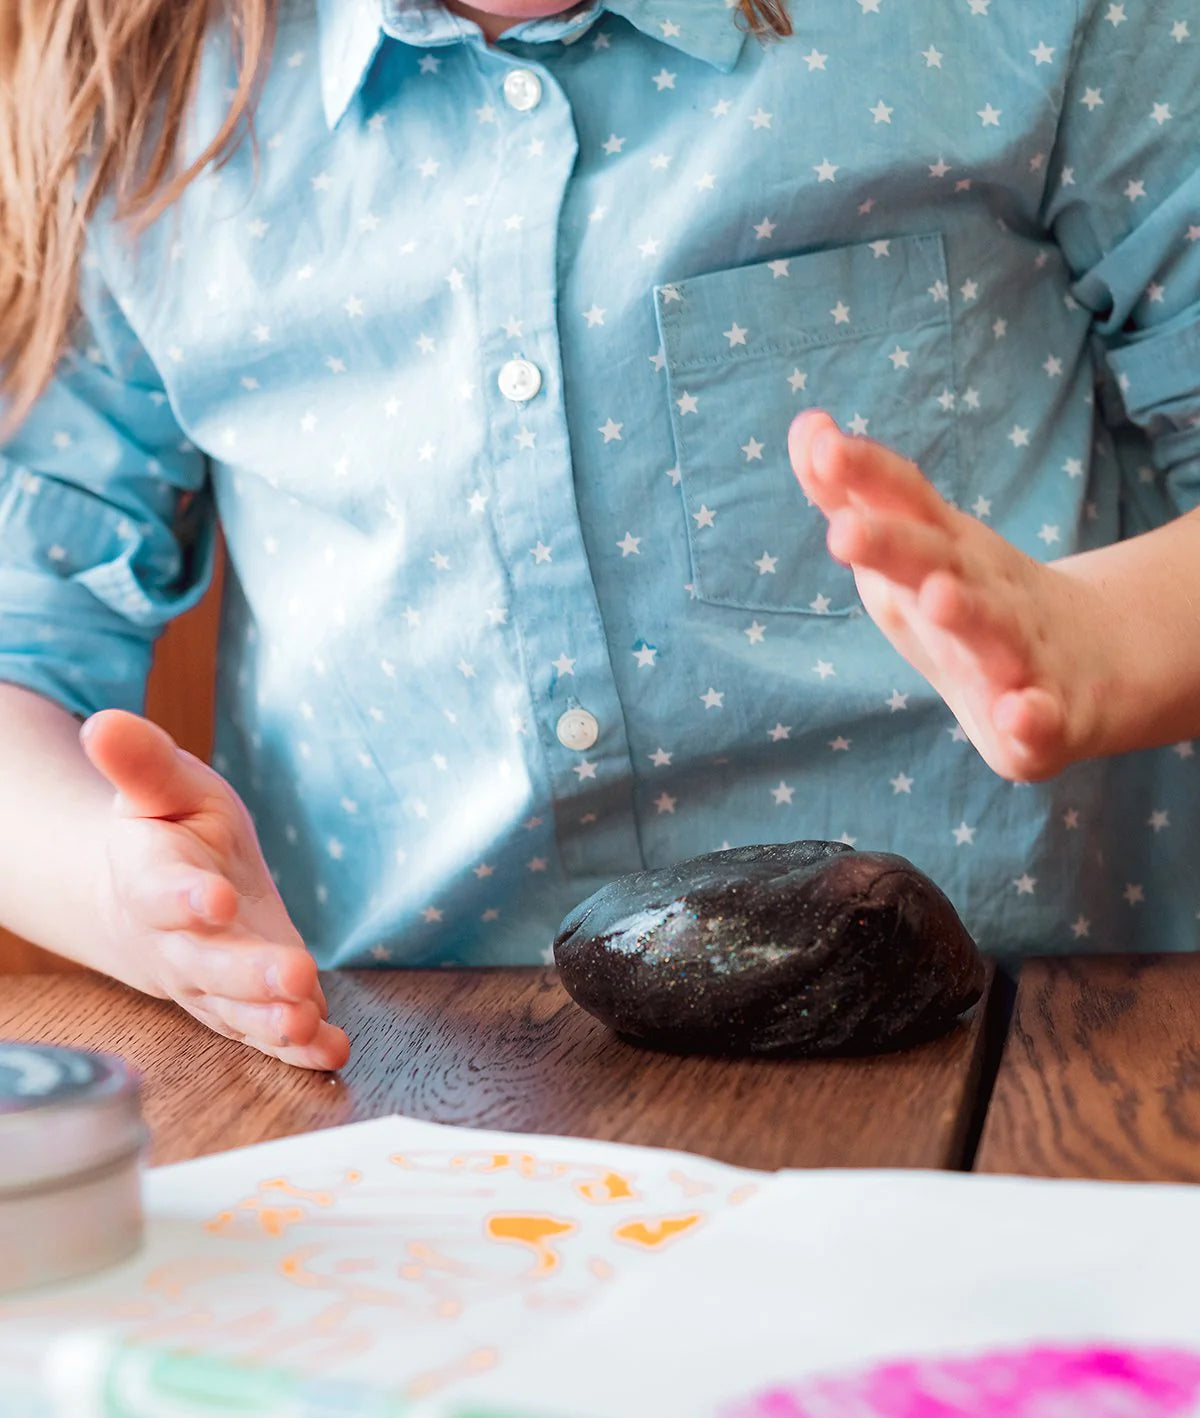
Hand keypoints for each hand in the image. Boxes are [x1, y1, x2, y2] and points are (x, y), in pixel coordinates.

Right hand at [80, 709, 349, 1068]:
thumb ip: (140, 762)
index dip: (185, 897)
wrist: (158, 892)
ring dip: (273, 1020)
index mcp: (149, 879)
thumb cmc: (167, 828)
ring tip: (308, 1022)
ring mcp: (210, 982)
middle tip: (292, 975)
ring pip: (237, 1008)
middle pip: (206, 964)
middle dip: (248, 973)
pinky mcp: (245, 1003)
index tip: (216, 897)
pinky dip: (300, 1045)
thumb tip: (103, 722)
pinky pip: (266, 1031)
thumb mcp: (161, 785)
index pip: (161, 892)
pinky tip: (333, 1049)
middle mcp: (176, 942)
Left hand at [788, 410, 1109, 781]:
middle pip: (936, 557)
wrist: (1093, 661)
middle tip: (843, 533)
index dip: (865, 472)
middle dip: (891, 544)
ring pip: (993, 628)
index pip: (904, 498)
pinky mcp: (1049, 714)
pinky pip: (1042, 717)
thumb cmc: (970, 601)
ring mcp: (1022, 648)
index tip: (822, 447)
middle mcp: (983, 588)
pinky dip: (1032, 717)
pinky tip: (1017, 716)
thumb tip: (805, 426)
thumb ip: (853, 495)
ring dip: (967, 613)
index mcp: (943, 550)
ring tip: (937, 599)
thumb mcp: (909, 548)